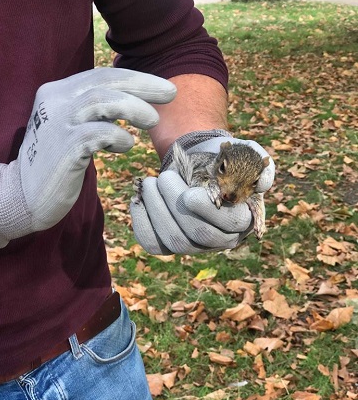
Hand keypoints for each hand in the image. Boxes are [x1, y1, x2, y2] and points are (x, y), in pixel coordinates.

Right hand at [0, 68, 175, 247]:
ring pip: (99, 101)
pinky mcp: (62, 149)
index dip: (136, 78)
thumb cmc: (58, 162)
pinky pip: (95, 134)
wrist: (25, 195)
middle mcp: (55, 102)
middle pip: (104, 82)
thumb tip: (134, 102)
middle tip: (170, 93)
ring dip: (133, 107)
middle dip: (142, 84)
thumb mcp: (75, 128)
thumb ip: (95, 113)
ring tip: (152, 120)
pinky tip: (125, 145)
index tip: (162, 87)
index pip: (102, 76)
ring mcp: (57, 124)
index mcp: (58, 93)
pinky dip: (117, 136)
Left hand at [130, 133, 274, 254]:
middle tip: (162, 177)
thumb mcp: (248, 154)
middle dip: (174, 204)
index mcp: (243, 219)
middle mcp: (221, 239)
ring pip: (173, 240)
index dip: (206, 210)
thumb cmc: (224, 159)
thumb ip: (262, 164)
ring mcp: (195, 245)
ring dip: (156, 210)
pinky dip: (141, 223)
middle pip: (196, 234)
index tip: (189, 191)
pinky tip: (138, 200)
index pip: (228, 223)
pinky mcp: (170, 244)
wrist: (199, 163)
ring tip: (149, 183)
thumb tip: (262, 185)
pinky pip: (153, 244)